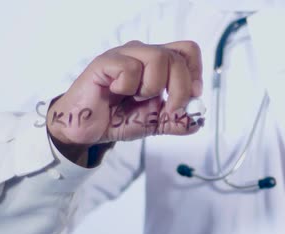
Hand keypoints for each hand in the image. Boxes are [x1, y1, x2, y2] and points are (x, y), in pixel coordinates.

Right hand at [46, 40, 204, 156]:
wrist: (87, 130)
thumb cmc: (116, 119)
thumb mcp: (155, 123)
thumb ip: (176, 121)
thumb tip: (197, 121)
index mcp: (157, 63)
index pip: (187, 51)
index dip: (195, 72)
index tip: (191, 96)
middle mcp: (142, 53)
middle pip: (176, 57)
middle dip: (179, 89)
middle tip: (168, 109)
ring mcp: (124, 55)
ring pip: (158, 58)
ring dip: (152, 88)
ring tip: (135, 98)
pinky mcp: (106, 62)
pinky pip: (130, 68)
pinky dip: (128, 87)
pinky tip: (116, 91)